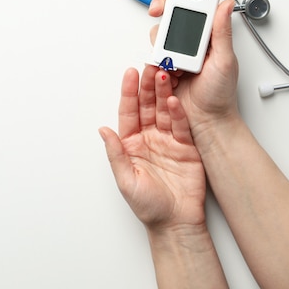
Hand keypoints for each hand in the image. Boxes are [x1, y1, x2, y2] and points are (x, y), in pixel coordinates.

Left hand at [99, 65, 205, 229]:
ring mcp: (168, 141)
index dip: (128, 93)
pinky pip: (181, 126)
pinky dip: (179, 113)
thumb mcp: (125, 180)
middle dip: (147, 86)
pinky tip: (175, 101)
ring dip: (164, 93)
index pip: (128, 112)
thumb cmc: (149, 206)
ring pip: (165, 111)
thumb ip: (115, 153)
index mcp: (131, 144)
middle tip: (150, 66)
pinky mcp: (186, 147)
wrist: (175, 223)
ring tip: (163, 76)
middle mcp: (149, 139)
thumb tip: (102, 131)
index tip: (129, 74)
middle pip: (147, 106)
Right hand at [148, 0, 239, 134]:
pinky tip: (166, 68)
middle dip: (163, 5)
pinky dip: (156, 57)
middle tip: (159, 7)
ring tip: (172, 54)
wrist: (206, 122)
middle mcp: (192, 41)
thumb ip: (222, 32)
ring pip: (160, 32)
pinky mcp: (164, 66)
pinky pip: (153, 54)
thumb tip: (224, 5)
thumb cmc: (220, 95)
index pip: (197, 4)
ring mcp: (177, 53)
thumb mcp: (225, 61)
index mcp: (210, 35)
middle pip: (173, 13)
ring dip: (161, 37)